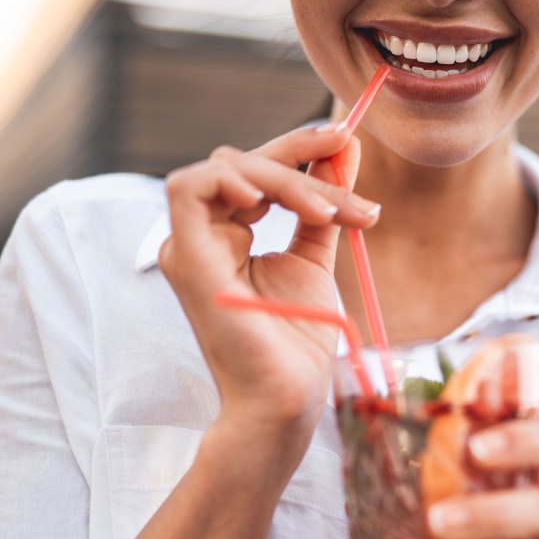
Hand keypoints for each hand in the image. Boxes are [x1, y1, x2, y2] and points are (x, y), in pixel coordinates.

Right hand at [159, 126, 381, 436]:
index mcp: (225, 235)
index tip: (347, 140)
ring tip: (331, 213)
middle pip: (242, 161)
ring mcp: (189, 246)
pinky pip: (188, 187)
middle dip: (303, 159)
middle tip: (351, 175)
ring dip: (288, 178)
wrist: (286, 398)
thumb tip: (345, 150)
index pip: (255, 170)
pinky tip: (279, 199)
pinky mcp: (188, 258)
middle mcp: (201, 236)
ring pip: (228, 168)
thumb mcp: (315, 259)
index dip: (299, 148)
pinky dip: (234, 178)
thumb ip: (322, 206)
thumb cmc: (297, 341)